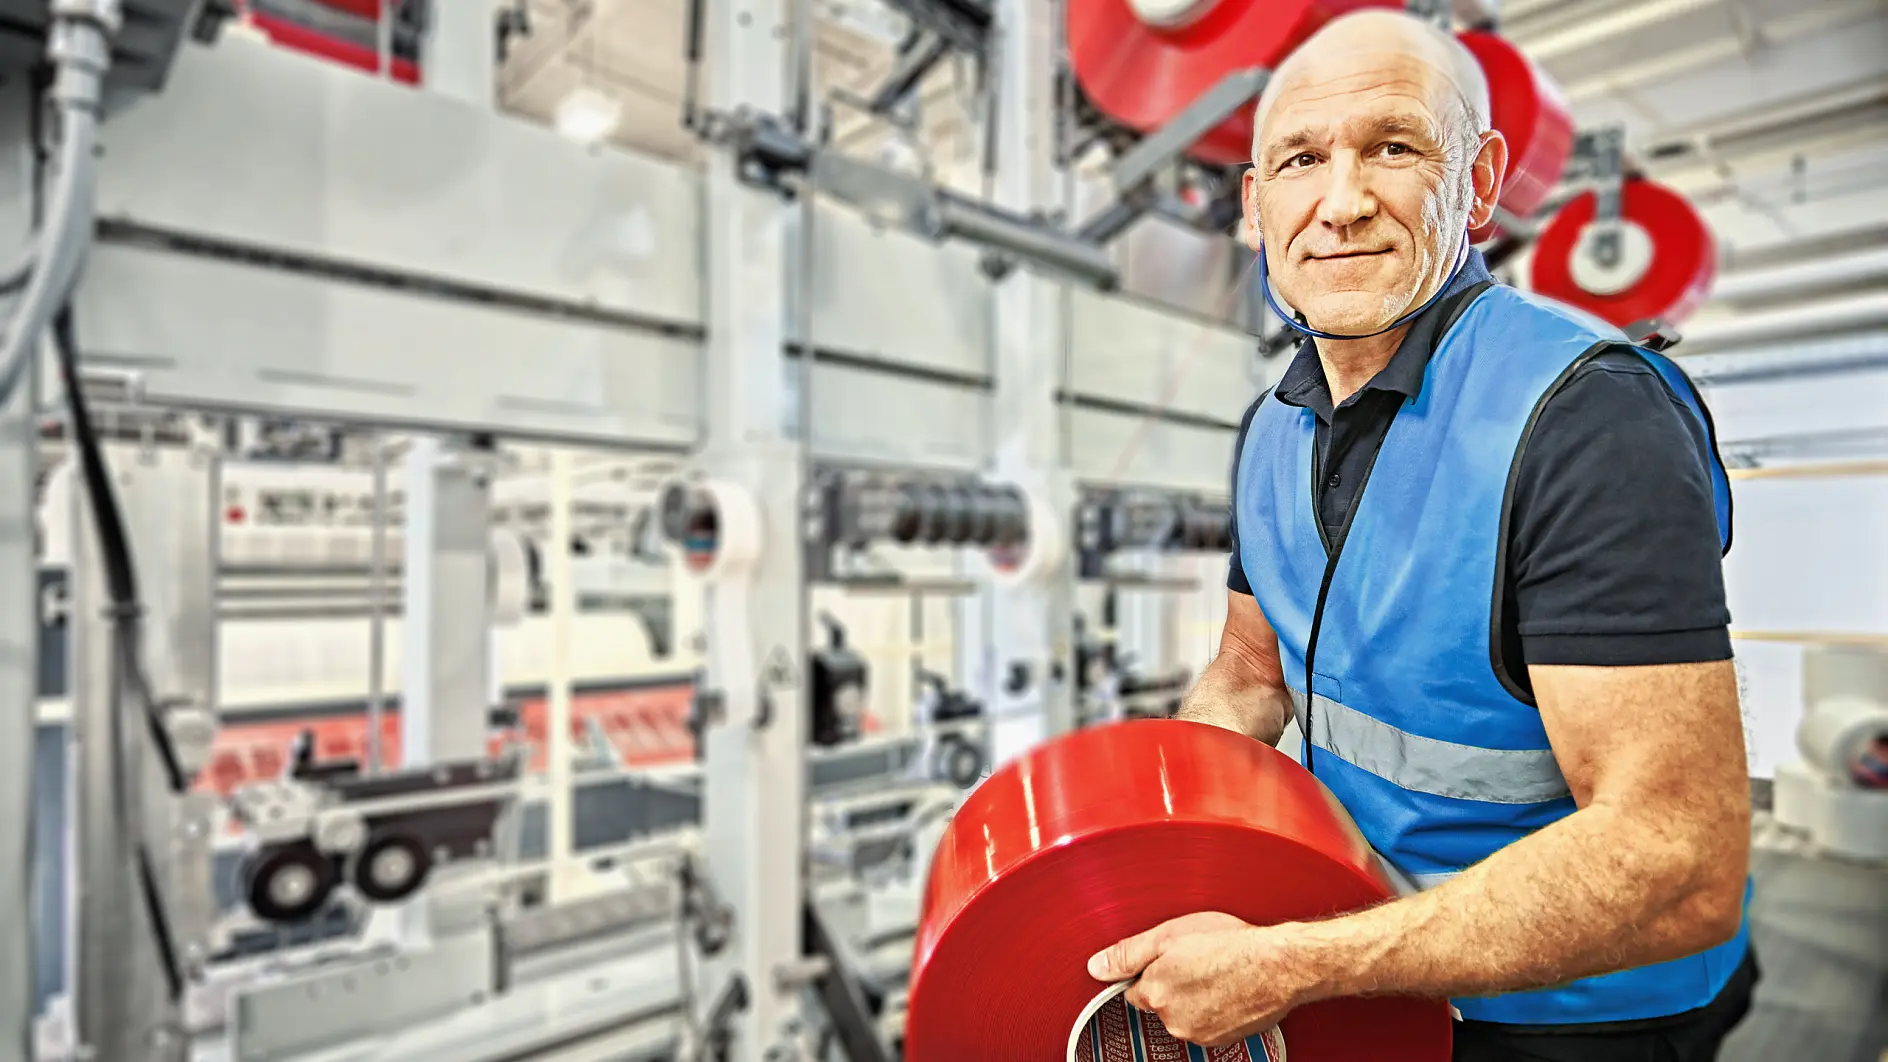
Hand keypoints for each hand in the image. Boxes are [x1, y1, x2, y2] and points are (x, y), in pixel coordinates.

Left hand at [1087, 914, 1311, 1046]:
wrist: (1279, 965)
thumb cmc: (1231, 944)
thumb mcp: (1169, 935)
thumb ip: (1127, 953)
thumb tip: (1097, 966)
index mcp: (1155, 993)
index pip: (1134, 989)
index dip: (1150, 971)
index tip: (1168, 960)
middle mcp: (1173, 1020)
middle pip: (1160, 1003)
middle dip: (1173, 985)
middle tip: (1197, 960)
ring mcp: (1199, 1034)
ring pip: (1184, 1014)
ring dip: (1195, 997)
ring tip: (1217, 972)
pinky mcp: (1222, 1040)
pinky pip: (1208, 1024)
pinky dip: (1215, 1009)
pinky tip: (1229, 988)